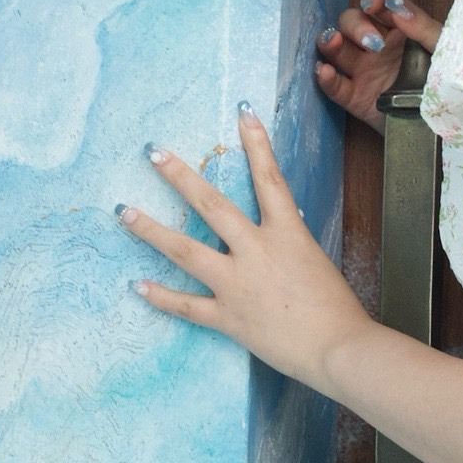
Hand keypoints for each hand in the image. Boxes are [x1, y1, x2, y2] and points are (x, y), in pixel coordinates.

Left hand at [118, 106, 368, 390]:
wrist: (337, 348)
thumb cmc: (338, 308)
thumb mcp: (315, 262)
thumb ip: (288, 246)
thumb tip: (270, 237)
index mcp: (287, 234)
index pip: (269, 178)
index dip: (257, 144)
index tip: (242, 113)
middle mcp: (255, 251)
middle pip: (211, 205)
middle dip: (180, 176)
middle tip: (153, 153)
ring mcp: (236, 284)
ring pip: (185, 250)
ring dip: (151, 230)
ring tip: (124, 212)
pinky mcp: (227, 317)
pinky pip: (186, 305)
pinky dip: (161, 296)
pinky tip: (137, 286)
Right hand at [314, 0, 442, 128]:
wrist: (444, 124)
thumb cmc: (447, 82)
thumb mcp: (443, 49)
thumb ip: (423, 27)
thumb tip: (399, 10)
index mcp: (398, 30)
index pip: (379, 6)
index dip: (373, 0)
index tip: (373, 5)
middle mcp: (376, 47)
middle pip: (351, 22)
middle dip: (356, 27)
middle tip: (373, 45)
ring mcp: (362, 72)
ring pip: (337, 49)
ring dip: (330, 42)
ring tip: (333, 42)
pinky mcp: (355, 98)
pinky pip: (335, 87)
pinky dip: (326, 79)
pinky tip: (324, 71)